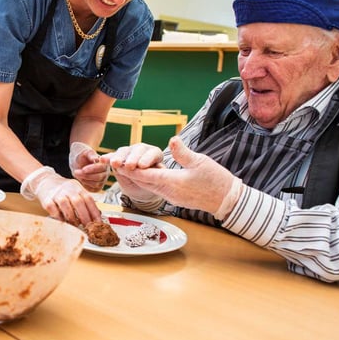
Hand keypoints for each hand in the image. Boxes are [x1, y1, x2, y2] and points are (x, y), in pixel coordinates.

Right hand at [21, 166, 100, 224]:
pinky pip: (53, 210)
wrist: (44, 181)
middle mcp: (68, 189)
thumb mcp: (76, 191)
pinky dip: (59, 218)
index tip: (98, 223)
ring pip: (66, 206)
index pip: (89, 199)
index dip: (95, 212)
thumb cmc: (62, 189)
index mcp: (77, 188)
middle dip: (85, 217)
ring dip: (72, 218)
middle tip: (88, 227)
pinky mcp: (47, 200)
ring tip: (76, 225)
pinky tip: (63, 222)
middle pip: (78, 202)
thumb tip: (98, 215)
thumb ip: (86, 202)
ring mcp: (57, 194)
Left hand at [69, 142, 108, 191]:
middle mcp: (106, 172)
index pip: (101, 167)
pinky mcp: (97, 187)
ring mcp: (102, 180)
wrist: (78, 163)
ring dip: (85, 180)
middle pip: (99, 177)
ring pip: (96, 184)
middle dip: (86, 175)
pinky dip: (85, 185)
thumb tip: (96, 159)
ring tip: (76, 173)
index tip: (83, 169)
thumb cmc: (83, 156)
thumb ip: (91, 154)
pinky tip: (80, 179)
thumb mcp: (85, 153)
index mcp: (105, 163)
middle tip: (76, 172)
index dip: (92, 169)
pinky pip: (93, 189)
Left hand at [108, 137, 235, 214]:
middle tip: (111, 162)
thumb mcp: (200, 162)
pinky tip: (140, 174)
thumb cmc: (216, 180)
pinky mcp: (174, 197)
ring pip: (146, 185)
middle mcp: (167, 191)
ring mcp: (170, 196)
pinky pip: (154, 188)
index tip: (114, 162)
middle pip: (140, 181)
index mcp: (171, 182)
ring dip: (134, 176)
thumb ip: (183, 152)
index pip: (143, 174)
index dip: (127, 168)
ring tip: (121, 166)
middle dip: (125, 171)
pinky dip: (144, 180)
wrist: (227, 201)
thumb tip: (172, 139)